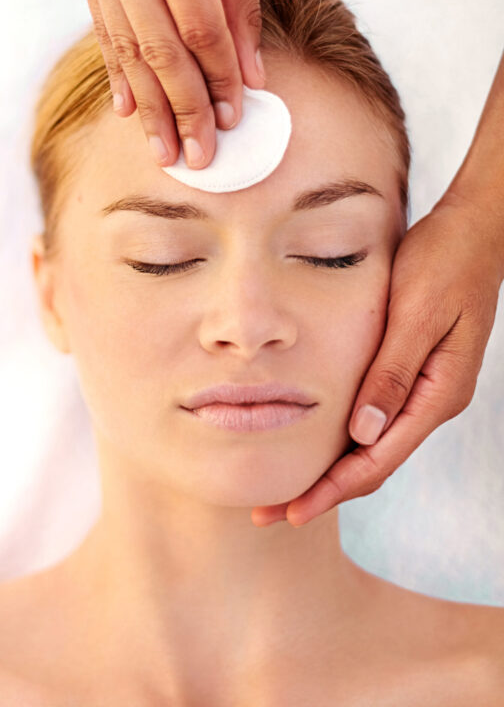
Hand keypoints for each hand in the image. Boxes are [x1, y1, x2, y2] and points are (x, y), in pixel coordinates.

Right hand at [74, 0, 263, 169]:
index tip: (231, 120)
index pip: (199, 30)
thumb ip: (240, 1)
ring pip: (125, 48)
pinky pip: (102, 26)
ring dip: (147, 107)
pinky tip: (127, 110)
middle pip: (158, 51)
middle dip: (182, 110)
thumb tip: (250, 77)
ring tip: (164, 150)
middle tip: (197, 157)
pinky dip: (117, 72)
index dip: (218, 78)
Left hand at [252, 191, 503, 527]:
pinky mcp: (410, 373)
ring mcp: (423, 390)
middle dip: (323, 492)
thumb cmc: (445, 262)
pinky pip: (374, 422)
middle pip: (372, 464)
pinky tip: (315, 447)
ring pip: (372, 448)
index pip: (377, 459)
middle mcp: (431, 401)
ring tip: (284, 491)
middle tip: (271, 515)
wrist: (475, 230)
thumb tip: (363, 433)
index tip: (292, 511)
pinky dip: (342, 443)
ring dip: (330, 472)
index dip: (332, 489)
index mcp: (436, 394)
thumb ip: (392, 374)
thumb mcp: (416, 314)